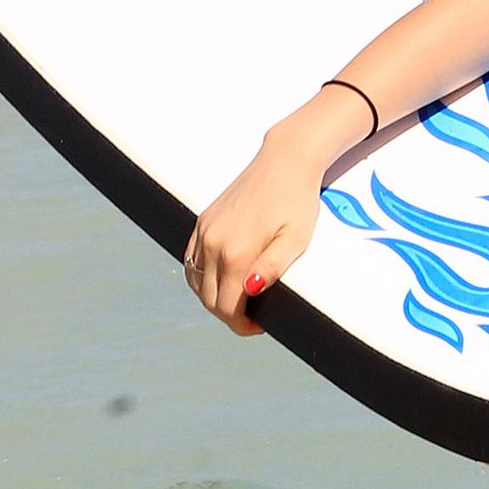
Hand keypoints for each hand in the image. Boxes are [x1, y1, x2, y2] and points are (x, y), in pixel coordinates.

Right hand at [183, 135, 323, 337]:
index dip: (241, 325)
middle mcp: (213, 243)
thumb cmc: (297, 202)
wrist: (285, 162)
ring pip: (196, 282)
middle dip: (228, 315)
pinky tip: (221, 279)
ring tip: (238, 299)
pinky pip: (191, 259)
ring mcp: (205, 230)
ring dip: (213, 298)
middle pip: (209, 299)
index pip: (227, 307)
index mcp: (236, 253)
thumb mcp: (296, 239)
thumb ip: (273, 267)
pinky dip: (201, 277)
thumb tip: (250, 291)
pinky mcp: (203, 220)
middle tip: (252, 316)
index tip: (259, 325)